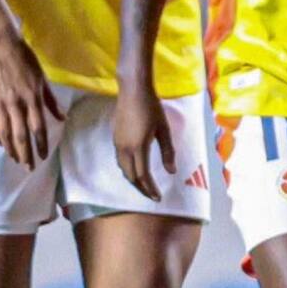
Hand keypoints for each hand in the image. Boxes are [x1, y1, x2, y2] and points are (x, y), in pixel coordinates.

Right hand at [0, 26, 63, 169]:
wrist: (0, 45)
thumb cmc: (25, 59)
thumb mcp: (42, 78)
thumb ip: (51, 100)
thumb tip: (62, 118)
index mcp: (32, 97)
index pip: (38, 127)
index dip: (41, 144)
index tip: (44, 157)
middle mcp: (16, 104)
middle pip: (20, 135)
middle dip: (26, 154)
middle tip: (29, 167)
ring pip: (4, 133)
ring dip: (10, 149)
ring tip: (16, 159)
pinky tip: (0, 143)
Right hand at [114, 83, 175, 200]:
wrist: (133, 89)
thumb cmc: (152, 107)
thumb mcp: (164, 129)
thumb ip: (168, 151)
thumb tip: (171, 172)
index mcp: (139, 147)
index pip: (143, 176)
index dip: (150, 189)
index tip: (158, 198)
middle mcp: (125, 149)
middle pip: (131, 176)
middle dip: (141, 188)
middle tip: (152, 194)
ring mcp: (118, 143)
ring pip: (123, 169)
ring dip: (133, 180)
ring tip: (144, 184)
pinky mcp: (115, 138)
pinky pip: (120, 160)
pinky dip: (128, 169)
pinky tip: (135, 167)